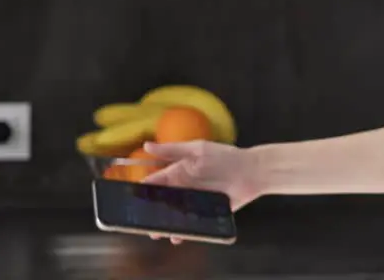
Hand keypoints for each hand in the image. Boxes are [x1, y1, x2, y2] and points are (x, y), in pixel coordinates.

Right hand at [140, 140, 261, 243]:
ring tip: (156, 233)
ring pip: (175, 215)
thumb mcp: (197, 150)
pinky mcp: (207, 214)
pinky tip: (177, 237)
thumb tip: (146, 145)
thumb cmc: (225, 157)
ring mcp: (195, 202)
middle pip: (163, 202)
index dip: (144, 190)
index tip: (131, 199)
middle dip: (151, 212)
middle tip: (140, 222)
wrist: (252, 171)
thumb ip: (173, 150)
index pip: (156, 182)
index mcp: (179, 171)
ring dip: (165, 224)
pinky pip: (192, 224)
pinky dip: (184, 231)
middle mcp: (185, 188)